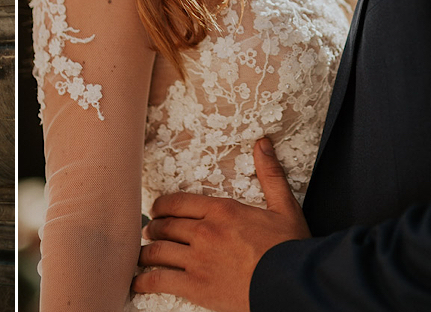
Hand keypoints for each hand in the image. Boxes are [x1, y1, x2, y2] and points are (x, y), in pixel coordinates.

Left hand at [134, 138, 309, 311]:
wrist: (294, 286)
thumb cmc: (291, 249)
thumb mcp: (285, 207)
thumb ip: (270, 175)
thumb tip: (262, 143)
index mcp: (221, 211)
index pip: (177, 203)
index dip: (162, 207)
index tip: (157, 210)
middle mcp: (204, 232)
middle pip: (165, 227)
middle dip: (154, 229)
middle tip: (150, 233)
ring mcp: (198, 260)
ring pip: (158, 251)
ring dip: (146, 252)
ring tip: (142, 255)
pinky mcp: (197, 287)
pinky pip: (160, 280)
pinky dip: (144, 280)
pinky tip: (136, 282)